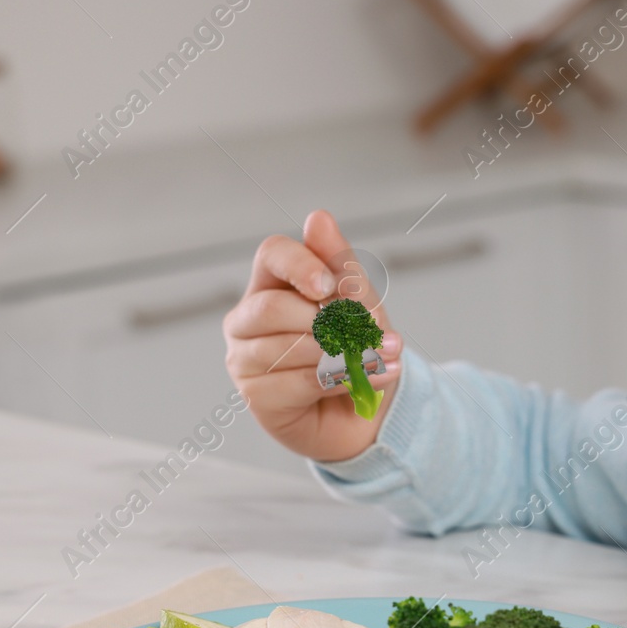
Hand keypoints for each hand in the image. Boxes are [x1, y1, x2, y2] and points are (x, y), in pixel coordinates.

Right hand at [224, 210, 403, 462]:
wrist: (363, 410)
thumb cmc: (354, 349)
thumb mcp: (358, 303)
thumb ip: (339, 265)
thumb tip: (318, 218)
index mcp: (270, 284)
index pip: (271, 254)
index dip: (300, 265)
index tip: (329, 287)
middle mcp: (246, 320)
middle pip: (273, 307)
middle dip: (329, 322)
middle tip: (374, 334)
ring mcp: (243, 360)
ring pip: (288, 347)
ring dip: (345, 354)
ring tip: (383, 357)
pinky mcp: (255, 397)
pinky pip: (299, 382)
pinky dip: (342, 379)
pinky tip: (366, 380)